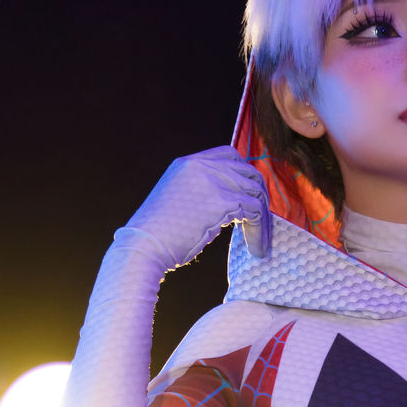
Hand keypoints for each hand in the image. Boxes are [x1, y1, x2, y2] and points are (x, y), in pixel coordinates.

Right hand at [125, 149, 271, 269]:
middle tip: (262, 225)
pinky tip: (256, 250)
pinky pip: (255, 212)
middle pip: (248, 171)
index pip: (229, 156)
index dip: (245, 177)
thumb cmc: (157, 236)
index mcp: (189, 163)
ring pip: (256, 193)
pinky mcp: (222, 201)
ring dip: (263, 221)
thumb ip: (199, 194)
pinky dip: (259, 232)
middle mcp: (202, 165)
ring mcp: (213, 180)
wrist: (143, 246)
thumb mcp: (176, 202)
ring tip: (260, 245)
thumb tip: (226, 207)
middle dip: (260, 198)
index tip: (250, 202)